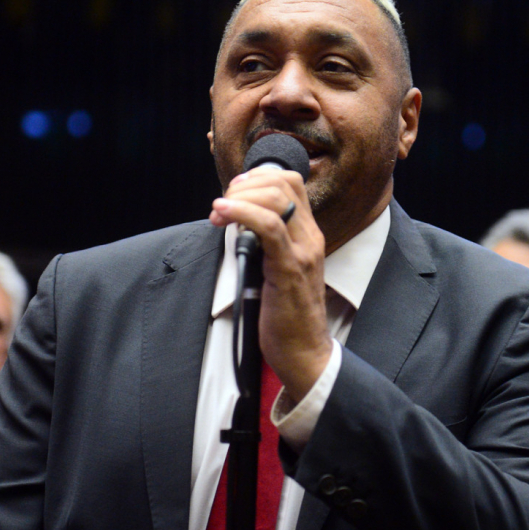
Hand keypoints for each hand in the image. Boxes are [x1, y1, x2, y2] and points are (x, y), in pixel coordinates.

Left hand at [209, 168, 332, 402]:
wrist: (305, 352)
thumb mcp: (278, 269)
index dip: (258, 177)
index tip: (234, 191)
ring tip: (218, 212)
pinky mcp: (289, 270)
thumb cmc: (287, 315)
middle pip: (283, 183)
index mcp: (308, 235)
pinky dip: (242, 213)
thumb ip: (266, 245)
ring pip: (276, 199)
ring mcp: (302, 252)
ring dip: (239, 197)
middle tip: (222, 204)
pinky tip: (222, 214)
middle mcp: (310, 238)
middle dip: (244, 185)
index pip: (291, 182)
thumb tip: (237, 223)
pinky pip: (270, 227)